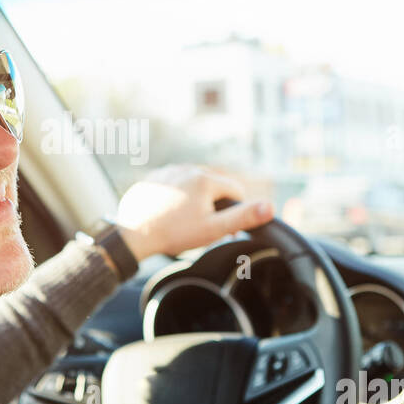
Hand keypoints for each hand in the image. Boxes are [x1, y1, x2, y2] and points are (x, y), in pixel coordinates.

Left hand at [113, 165, 273, 260]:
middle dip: (214, 206)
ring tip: (185, 222)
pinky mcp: (154, 179)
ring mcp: (169, 172)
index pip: (236, 190)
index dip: (236, 210)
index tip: (227, 228)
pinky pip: (174, 186)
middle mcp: (187, 169)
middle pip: (214, 187)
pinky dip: (177, 198)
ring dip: (196, 201)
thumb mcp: (214, 229)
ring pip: (193, 186)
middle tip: (204, 228)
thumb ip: (243, 217)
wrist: (133, 234)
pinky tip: (171, 214)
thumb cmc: (174, 233)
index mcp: (206, 179)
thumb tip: (270, 207)